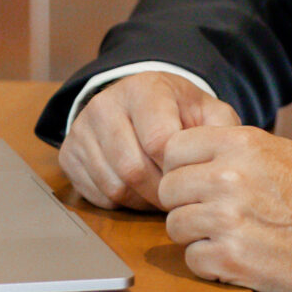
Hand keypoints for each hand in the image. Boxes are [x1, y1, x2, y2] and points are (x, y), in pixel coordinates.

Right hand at [58, 71, 238, 210]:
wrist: (137, 101)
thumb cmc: (177, 111)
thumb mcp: (206, 110)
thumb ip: (221, 128)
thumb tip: (222, 156)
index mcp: (143, 89)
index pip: (158, 142)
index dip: (177, 168)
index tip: (189, 173)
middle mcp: (105, 104)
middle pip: (132, 168)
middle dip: (159, 191)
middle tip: (176, 195)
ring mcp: (81, 129)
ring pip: (113, 185)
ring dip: (140, 199)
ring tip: (158, 191)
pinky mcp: (69, 154)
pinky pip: (95, 195)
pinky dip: (119, 202)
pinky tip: (135, 190)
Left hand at [157, 126, 291, 291]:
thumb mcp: (280, 153)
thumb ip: (236, 150)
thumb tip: (199, 153)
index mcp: (240, 145)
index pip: (173, 148)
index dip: (180, 168)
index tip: (194, 183)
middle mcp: (228, 177)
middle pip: (168, 189)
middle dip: (184, 204)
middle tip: (209, 215)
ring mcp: (227, 219)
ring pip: (175, 226)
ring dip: (196, 236)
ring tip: (225, 238)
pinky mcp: (230, 259)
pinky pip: (192, 259)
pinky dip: (210, 264)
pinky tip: (235, 259)